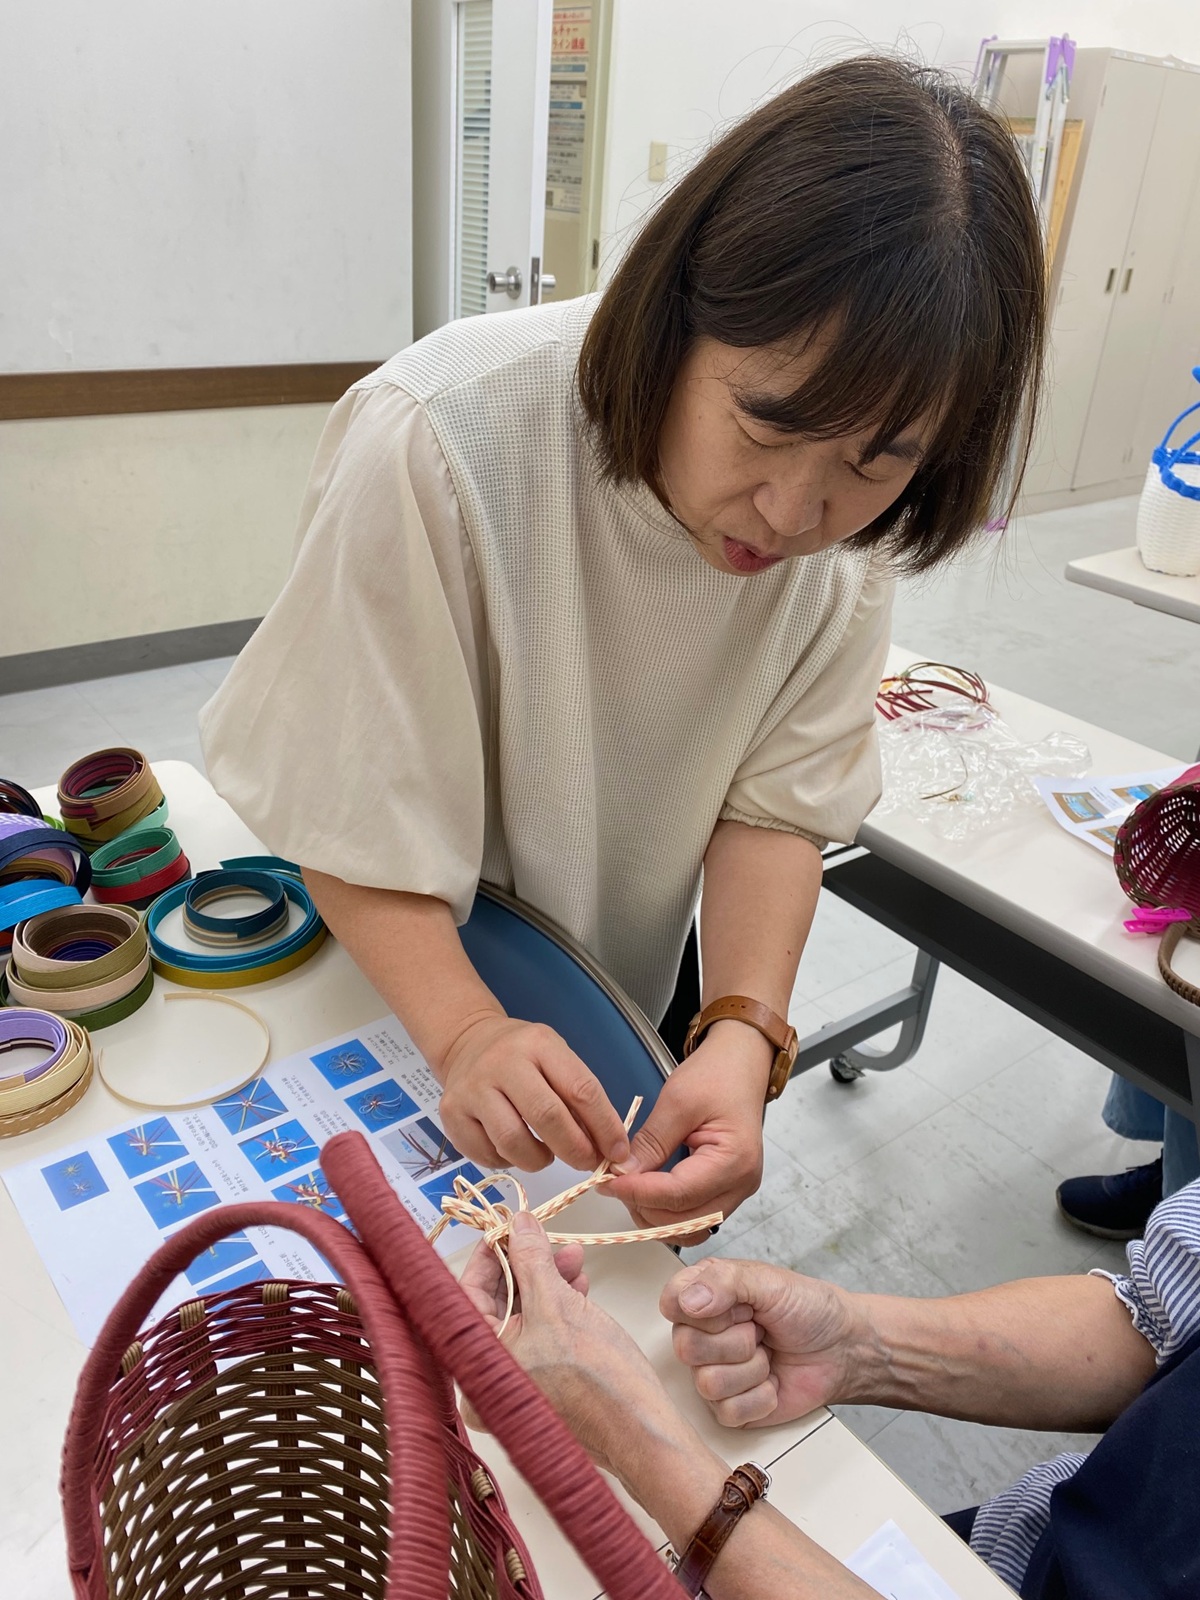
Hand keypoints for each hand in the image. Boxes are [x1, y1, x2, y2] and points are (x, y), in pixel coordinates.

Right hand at [440, 1015, 629, 1172]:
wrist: (467, 1042)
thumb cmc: (522, 1055)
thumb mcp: (555, 1058)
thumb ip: (578, 1097)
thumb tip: (606, 1146)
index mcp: (539, 1044)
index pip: (580, 1089)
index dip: (604, 1127)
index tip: (617, 1152)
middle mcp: (502, 1063)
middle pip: (547, 1117)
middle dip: (575, 1149)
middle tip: (587, 1163)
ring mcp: (472, 1089)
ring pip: (512, 1142)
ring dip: (539, 1159)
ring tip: (546, 1154)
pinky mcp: (450, 1114)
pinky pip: (487, 1154)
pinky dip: (508, 1161)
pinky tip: (515, 1148)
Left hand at [459, 1211, 680, 1475]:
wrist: (639, 1429)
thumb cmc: (595, 1378)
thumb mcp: (558, 1303)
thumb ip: (531, 1258)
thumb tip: (519, 1222)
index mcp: (475, 1362)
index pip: (467, 1292)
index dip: (491, 1254)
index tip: (509, 1225)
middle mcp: (487, 1376)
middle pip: (496, 1302)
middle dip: (525, 1265)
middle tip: (544, 1237)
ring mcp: (516, 1382)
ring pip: (521, 1315)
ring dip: (546, 1281)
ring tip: (573, 1258)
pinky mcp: (542, 1384)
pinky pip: (539, 1334)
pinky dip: (556, 1306)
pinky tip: (578, 1285)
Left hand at [604, 1023, 768, 1238]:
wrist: (741, 1064)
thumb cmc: (717, 1074)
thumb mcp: (677, 1100)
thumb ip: (651, 1142)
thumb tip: (623, 1174)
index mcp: (734, 1160)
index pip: (679, 1194)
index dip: (639, 1192)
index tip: (608, 1181)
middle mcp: (741, 1184)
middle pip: (685, 1220)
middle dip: (644, 1207)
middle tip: (613, 1182)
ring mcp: (736, 1191)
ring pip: (689, 1227)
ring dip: (654, 1215)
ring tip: (629, 1187)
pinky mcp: (726, 1190)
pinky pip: (694, 1215)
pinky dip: (667, 1211)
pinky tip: (647, 1190)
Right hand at [660, 1255, 863, 1426]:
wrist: (842, 1350)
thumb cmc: (808, 1309)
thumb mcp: (769, 1282)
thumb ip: (724, 1282)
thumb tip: (687, 1301)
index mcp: (703, 1295)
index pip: (671, 1303)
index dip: (704, 1310)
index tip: (738, 1306)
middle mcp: (701, 1334)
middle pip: (687, 1348)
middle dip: (737, 1341)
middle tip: (761, 1330)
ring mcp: (711, 1372)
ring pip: (708, 1383)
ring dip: (752, 1370)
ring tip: (769, 1355)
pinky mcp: (729, 1407)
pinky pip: (728, 1411)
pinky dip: (761, 1397)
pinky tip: (772, 1381)